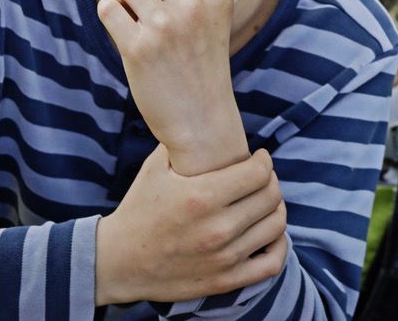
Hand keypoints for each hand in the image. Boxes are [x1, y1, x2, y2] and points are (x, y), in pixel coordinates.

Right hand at [95, 145, 287, 305]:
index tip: (258, 158)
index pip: (258, 173)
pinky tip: (269, 233)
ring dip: (276, 208)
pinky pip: (271, 263)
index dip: (264, 161)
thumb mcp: (155, 168)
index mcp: (201, 197)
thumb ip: (184, 142)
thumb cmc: (139, 209)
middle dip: (270, 181)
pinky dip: (279, 245)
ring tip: (265, 201)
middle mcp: (216, 228)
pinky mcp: (225, 280)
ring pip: (275, 225)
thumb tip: (205, 116)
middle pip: (271, 196)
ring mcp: (223, 257)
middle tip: (261, 178)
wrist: (118, 261)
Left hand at [98, 0, 246, 173]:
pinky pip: (108, 8)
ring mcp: (165, 27)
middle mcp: (194, 7)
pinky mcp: (137, 47)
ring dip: (126, 0)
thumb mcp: (216, 19)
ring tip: (142, 25)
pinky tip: (127, 34)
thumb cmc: (203, 63)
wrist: (200, 119)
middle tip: (154, 9)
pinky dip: (112, 17)